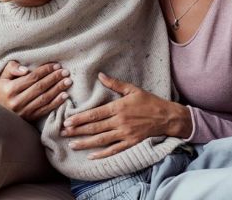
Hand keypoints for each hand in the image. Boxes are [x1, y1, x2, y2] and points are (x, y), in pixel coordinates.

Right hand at [0, 61, 71, 120]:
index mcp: (10, 89)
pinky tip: (64, 95)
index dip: (45, 70)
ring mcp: (24, 111)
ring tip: (68, 82)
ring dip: (58, 89)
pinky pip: (45, 109)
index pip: (32, 77)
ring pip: (44, 98)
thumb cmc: (1, 91)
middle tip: (65, 72)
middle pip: (40, 87)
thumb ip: (12, 68)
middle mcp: (17, 101)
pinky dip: (56, 102)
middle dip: (54, 78)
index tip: (56, 65)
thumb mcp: (1, 78)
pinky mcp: (29, 118)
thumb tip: (26, 69)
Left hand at [60, 73, 190, 159]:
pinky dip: (102, 154)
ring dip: (86, 143)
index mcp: (118, 108)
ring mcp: (125, 134)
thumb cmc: (149, 101)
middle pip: (94, 128)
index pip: (94, 114)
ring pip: (101, 140)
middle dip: (78, 131)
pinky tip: (92, 156)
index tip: (67, 121)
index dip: (80, 118)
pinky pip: (114, 150)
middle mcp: (119, 122)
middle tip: (63, 133)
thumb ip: (115, 84)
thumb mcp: (132, 89)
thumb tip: (100, 75)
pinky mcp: (131, 143)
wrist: (167, 117)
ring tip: (72, 145)